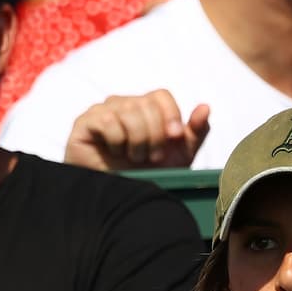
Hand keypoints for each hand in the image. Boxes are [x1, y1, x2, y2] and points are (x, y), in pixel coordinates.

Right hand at [65, 89, 210, 170]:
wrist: (120, 194)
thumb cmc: (150, 173)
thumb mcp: (181, 155)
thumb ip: (196, 132)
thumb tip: (206, 107)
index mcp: (147, 108)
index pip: (161, 95)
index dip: (171, 115)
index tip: (175, 138)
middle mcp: (124, 104)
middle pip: (146, 104)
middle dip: (156, 136)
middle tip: (153, 157)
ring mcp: (103, 110)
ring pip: (128, 111)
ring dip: (138, 141)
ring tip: (135, 157)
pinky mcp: (85, 122)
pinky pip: (108, 121)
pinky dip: (118, 142)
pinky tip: (116, 153)